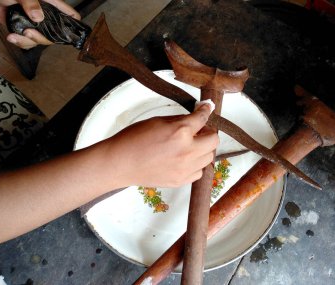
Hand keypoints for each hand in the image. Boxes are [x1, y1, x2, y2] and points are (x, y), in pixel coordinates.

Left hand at [0, 0, 79, 48]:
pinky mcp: (26, 30)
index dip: (73, 25)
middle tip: (29, 32)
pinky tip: (12, 36)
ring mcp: (36, 25)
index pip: (70, 15)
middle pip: (55, 35)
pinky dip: (20, 42)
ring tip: (17, 35)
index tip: (70, 33)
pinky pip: (28, 43)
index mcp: (50, 5)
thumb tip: (38, 17)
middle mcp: (45, 16)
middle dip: (41, 38)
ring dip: (28, 41)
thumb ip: (30, 3)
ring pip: (41, 41)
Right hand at [104, 104, 219, 187]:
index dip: (206, 111)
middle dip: (208, 133)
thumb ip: (179, 120)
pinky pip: (199, 172)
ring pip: (209, 157)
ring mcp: (185, 168)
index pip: (203, 119)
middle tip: (198, 131)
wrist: (120, 163)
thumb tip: (193, 118)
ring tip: (189, 146)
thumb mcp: (158, 121)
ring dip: (203, 149)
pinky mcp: (181, 181)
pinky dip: (195, 165)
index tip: (207, 108)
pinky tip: (184, 160)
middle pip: (214, 141)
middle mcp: (187, 151)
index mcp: (181, 132)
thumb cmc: (133, 140)